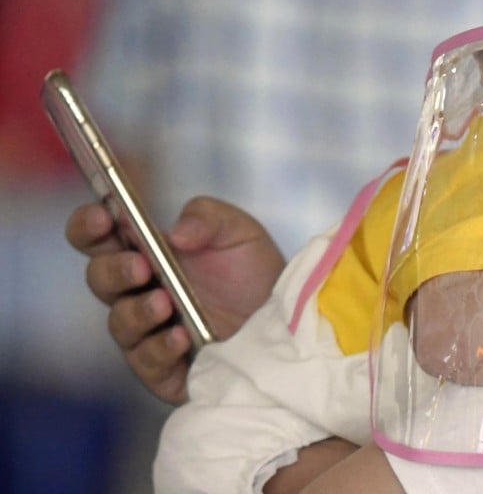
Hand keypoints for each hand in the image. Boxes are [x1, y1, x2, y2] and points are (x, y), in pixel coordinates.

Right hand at [67, 196, 285, 403]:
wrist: (288, 318)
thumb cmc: (253, 273)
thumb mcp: (238, 232)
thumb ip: (207, 217)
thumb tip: (175, 233)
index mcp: (145, 252)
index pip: (97, 238)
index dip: (89, 226)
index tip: (102, 218)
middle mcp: (137, 292)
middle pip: (100, 279)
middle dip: (114, 270)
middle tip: (141, 265)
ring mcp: (147, 332)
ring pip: (120, 323)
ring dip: (137, 311)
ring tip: (165, 302)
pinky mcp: (165, 370)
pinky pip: (148, 363)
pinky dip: (160, 349)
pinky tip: (180, 337)